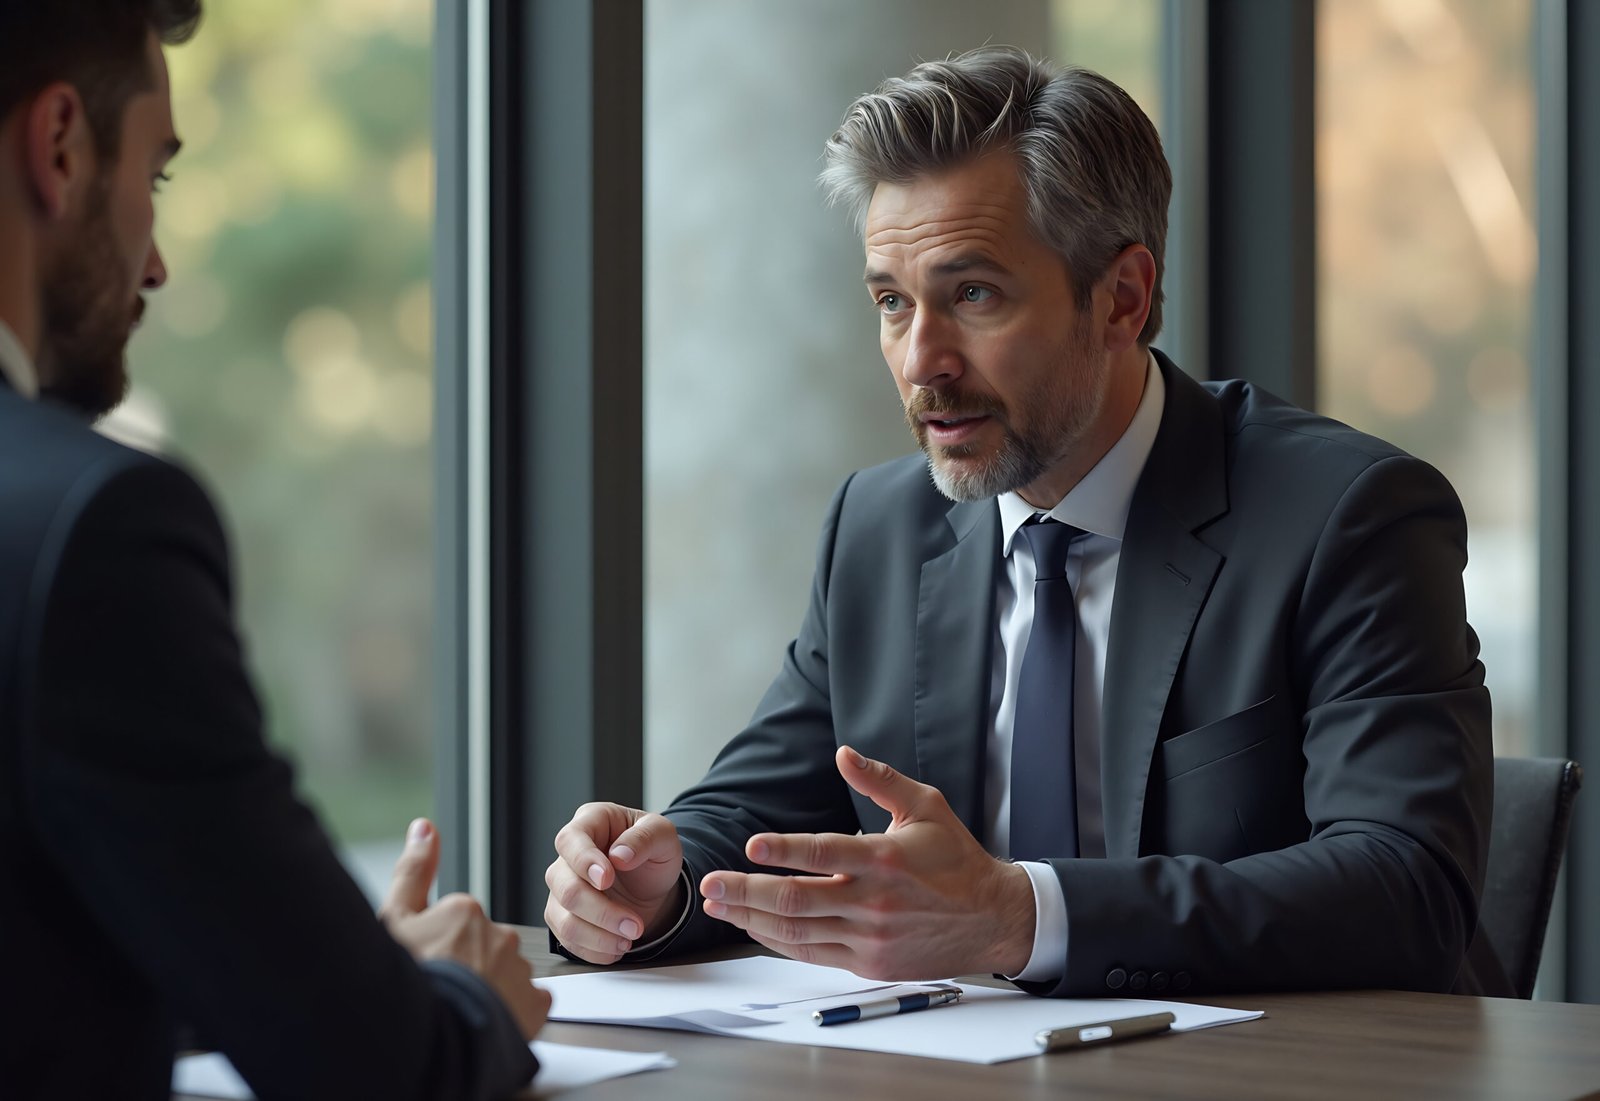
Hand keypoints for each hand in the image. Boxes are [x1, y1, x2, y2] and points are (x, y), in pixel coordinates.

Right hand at [380, 818, 551, 1040]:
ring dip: (491, 991)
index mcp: (466, 912)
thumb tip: (424, 826)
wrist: (425, 1037)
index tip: (431, 968)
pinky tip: (491, 1023)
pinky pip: (531, 1004)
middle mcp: (499, 935)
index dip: (441, 950)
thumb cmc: (406, 980)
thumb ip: (413, 872)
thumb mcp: (394, 919)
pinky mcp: (535, 1004)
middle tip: (446, 993)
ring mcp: (519, 970)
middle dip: (469, 968)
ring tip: (463, 1014)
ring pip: (508, 976)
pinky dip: (516, 1013)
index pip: (459, 926)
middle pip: (485, 949)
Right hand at [544, 803, 685, 963]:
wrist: (653, 884)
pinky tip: (617, 947)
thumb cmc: (653, 852)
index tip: (607, 880)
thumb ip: (645, 838)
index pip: (571, 840)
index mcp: (590, 822)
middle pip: (566, 887)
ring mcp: (561, 887)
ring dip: (598, 936)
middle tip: (635, 926)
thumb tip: (619, 855)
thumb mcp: (663, 836)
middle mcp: (568, 855)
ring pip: (564, 918)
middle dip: (602, 911)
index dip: (584, 862)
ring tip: (630, 939)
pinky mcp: (562, 915)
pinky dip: (594, 949)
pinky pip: (566, 939)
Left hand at [699, 746, 1035, 979]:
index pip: (825, 854)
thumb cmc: (956, 859)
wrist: (993, 919)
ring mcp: (870, 937)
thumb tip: (842, 754)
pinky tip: (753, 926)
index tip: (750, 845)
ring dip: (750, 919)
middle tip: (709, 884)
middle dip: (745, 892)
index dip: (784, 850)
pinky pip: (812, 953)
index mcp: (885, 859)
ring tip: (717, 906)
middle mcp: (874, 901)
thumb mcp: (926, 806)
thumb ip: (880, 780)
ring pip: (797, 931)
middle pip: (796, 900)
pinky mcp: (869, 963)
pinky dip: (777, 941)